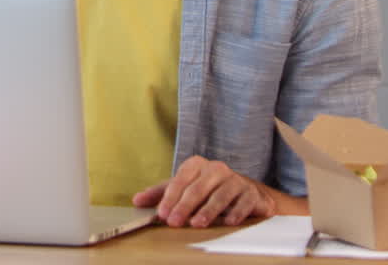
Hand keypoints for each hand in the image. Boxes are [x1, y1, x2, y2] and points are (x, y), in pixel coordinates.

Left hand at [132, 156, 274, 227]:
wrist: (247, 193)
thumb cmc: (210, 190)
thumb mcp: (184, 188)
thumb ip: (161, 193)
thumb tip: (137, 200)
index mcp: (196, 165)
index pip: (180, 181)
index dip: (170, 198)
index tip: (162, 214)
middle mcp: (216, 169)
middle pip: (198, 188)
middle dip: (184, 206)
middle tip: (175, 222)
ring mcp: (235, 179)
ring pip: (220, 195)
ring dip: (208, 211)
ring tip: (197, 223)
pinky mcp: (250, 193)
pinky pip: (243, 202)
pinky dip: (236, 212)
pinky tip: (229, 221)